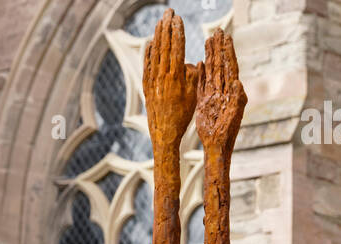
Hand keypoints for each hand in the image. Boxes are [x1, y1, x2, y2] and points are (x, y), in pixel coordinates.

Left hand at [143, 10, 199, 152]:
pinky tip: (150, 43)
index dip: (177, 31)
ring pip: (154, 53)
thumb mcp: (193, 96)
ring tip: (160, 22)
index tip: (178, 18)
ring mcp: (152, 81)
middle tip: (168, 12)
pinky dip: (148, 52)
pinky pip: (147, 65)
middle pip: (164, 46)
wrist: (164, 134)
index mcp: (175, 76)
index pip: (176, 47)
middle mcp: (162, 76)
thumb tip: (191, 62)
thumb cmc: (183, 116)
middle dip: (166, 27)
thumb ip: (193, 76)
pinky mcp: (146, 87)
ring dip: (157, 35)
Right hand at [195, 29, 246, 152]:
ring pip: (212, 71)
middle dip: (219, 48)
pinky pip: (202, 84)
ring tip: (209, 40)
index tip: (226, 37)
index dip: (228, 52)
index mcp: (232, 92)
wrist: (217, 147)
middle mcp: (223, 91)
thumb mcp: (234, 114)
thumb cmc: (228, 133)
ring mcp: (213, 95)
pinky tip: (201, 63)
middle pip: (221, 65)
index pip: (230, 67)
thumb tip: (238, 82)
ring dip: (211, 56)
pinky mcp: (204, 102)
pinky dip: (202, 73)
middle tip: (218, 31)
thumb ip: (237, 98)